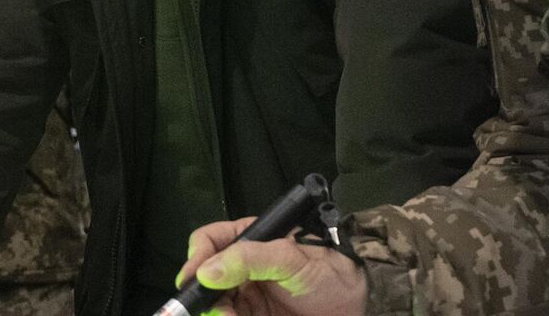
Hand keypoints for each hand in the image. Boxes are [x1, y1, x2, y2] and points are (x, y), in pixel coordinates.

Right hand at [175, 217, 367, 315]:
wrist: (356, 309)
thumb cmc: (329, 273)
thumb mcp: (291, 259)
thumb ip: (249, 259)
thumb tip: (206, 272)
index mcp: (250, 241)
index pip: (210, 241)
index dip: (197, 257)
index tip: (193, 279)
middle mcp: (242, 268)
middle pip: (205, 279)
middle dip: (203, 295)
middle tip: (213, 310)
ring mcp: (247, 296)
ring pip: (215, 305)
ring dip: (217, 314)